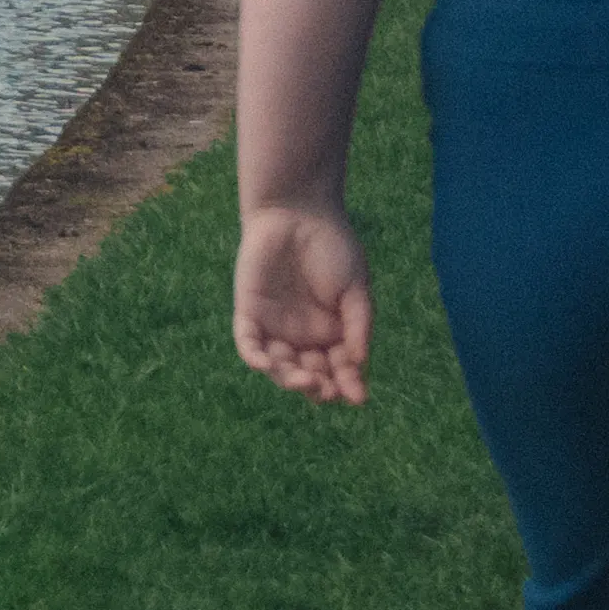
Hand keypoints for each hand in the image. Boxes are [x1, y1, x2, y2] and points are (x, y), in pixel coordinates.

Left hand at [235, 202, 372, 405]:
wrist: (298, 212)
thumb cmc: (333, 248)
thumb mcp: (356, 289)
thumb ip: (358, 325)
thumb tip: (360, 364)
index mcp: (332, 334)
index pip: (339, 370)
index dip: (348, 385)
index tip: (358, 397)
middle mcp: (303, 337)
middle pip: (309, 375)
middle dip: (319, 388)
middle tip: (328, 391)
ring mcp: (275, 327)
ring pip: (279, 366)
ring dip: (290, 379)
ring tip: (305, 382)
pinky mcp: (249, 313)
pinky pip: (248, 343)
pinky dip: (254, 356)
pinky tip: (265, 365)